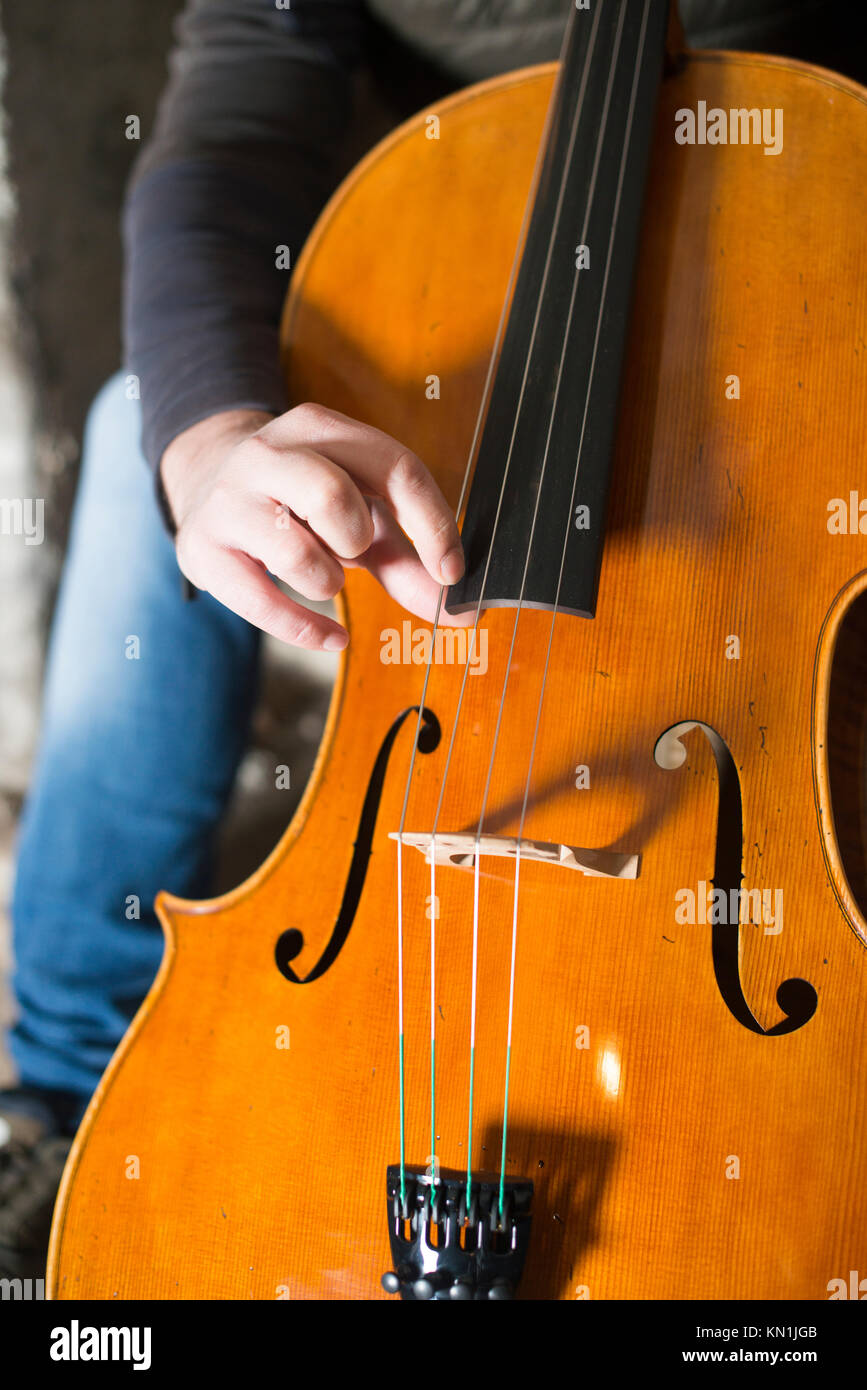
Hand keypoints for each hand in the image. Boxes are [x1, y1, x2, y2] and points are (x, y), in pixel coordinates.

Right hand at [160, 402, 469, 650]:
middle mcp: (268, 452)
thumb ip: (411, 561)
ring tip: (321, 576)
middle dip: (356, 540)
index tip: (451, 572)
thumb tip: (463, 613)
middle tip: (352, 551)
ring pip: (294, 551)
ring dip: (326, 581)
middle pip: (332, 496)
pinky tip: (329, 638)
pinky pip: (260, 602)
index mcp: (320, 429)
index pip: (393, 467)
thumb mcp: (361, 518)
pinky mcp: (202, 548)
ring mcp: (229, 499)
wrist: (209, 485)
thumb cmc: (303, 505)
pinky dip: (306, 631)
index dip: (432, 525)